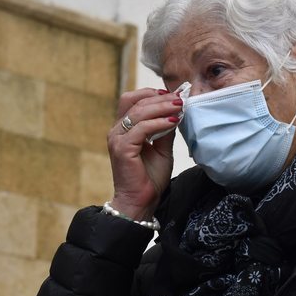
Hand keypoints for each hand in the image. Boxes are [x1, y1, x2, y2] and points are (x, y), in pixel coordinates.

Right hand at [107, 87, 182, 218]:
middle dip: (158, 97)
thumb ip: (164, 129)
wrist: (141, 201)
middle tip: (179, 99)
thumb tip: (175, 110)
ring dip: (161, 107)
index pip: (132, 100)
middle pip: (133, 101)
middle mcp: (117, 131)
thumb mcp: (162, 148)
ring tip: (179, 107)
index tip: (173, 95)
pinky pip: (141, 128)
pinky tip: (173, 122)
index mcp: (123, 129)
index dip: (151, 93)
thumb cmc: (149, 177)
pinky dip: (159, 123)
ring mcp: (117, 139)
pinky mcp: (122, 149)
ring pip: (138, 112)